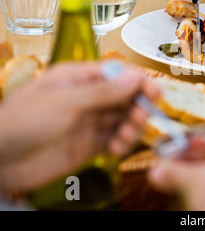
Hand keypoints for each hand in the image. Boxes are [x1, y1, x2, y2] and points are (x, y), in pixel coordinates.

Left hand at [0, 62, 159, 192]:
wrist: (0, 161)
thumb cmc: (24, 122)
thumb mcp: (65, 103)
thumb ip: (102, 93)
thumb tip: (134, 79)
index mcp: (78, 78)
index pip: (116, 75)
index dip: (138, 82)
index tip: (156, 93)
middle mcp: (87, 98)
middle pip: (124, 97)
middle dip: (136, 106)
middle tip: (142, 117)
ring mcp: (88, 122)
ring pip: (122, 120)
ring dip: (131, 127)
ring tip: (126, 136)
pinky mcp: (89, 145)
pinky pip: (114, 141)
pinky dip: (121, 144)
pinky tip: (115, 149)